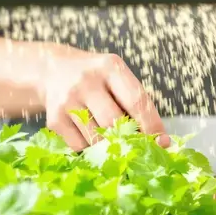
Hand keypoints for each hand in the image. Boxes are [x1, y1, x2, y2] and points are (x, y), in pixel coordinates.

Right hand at [41, 49, 166, 151]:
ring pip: (97, 138)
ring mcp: (68, 100)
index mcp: (110, 67)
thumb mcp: (116, 77)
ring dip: (109, 145)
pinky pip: (80, 145)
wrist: (52, 71)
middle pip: (115, 122)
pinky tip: (89, 133)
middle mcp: (87, 81)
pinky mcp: (54, 118)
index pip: (136, 101)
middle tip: (137, 147)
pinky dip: (90, 147)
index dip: (152, 125)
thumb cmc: (96, 79)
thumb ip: (136, 103)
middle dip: (130, 139)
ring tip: (111, 138)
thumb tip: (158, 141)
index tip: (162, 142)